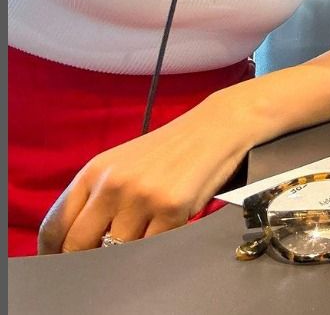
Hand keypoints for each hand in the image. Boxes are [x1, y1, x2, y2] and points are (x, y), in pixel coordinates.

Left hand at [38, 94, 247, 252]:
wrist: (214, 127)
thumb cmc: (168, 150)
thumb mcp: (122, 165)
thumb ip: (96, 199)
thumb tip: (74, 246)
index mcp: (95, 170)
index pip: (55, 226)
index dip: (52, 254)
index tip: (60, 266)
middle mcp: (113, 182)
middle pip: (79, 246)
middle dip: (87, 260)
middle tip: (100, 263)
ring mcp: (141, 196)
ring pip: (116, 253)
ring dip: (128, 253)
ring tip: (144, 234)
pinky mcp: (171, 208)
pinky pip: (152, 249)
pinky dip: (156, 247)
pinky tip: (165, 228)